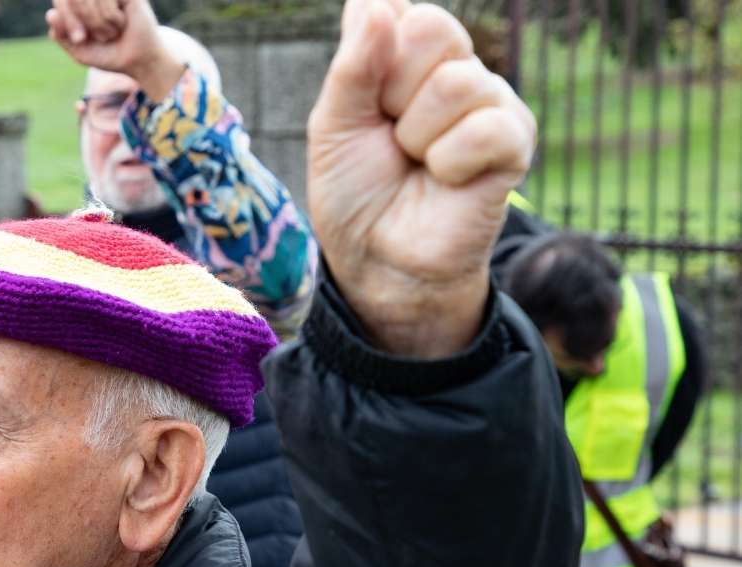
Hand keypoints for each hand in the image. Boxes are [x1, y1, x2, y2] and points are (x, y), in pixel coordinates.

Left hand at [46, 0, 182, 99]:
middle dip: (83, 22)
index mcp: (77, 4)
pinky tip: (122, 22)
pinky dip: (111, 17)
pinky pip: (106, 0)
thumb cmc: (108, 54)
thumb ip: (60, 34)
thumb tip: (51, 14)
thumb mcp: (78, 49)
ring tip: (113, 31)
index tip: (79, 39)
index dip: (66, 19)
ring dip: (100, 23)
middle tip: (101, 37)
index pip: (60, 0)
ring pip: (89, 0)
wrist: (136, 61)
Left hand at [307, 0, 535, 357]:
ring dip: (417, 137)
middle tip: (392, 137)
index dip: (373, 62)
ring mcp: (490, 102)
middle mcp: (455, 69)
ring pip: (455, 83)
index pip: (403, 13)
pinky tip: (445, 180)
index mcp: (410, 56)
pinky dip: (449, 162)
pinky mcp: (515, 142)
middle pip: (433, 28)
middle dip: (394, 93)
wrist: (377, 259)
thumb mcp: (334, 124)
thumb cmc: (355, 191)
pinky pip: (485, 127)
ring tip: (417, 164)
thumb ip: (353, 63)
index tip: (368, 108)